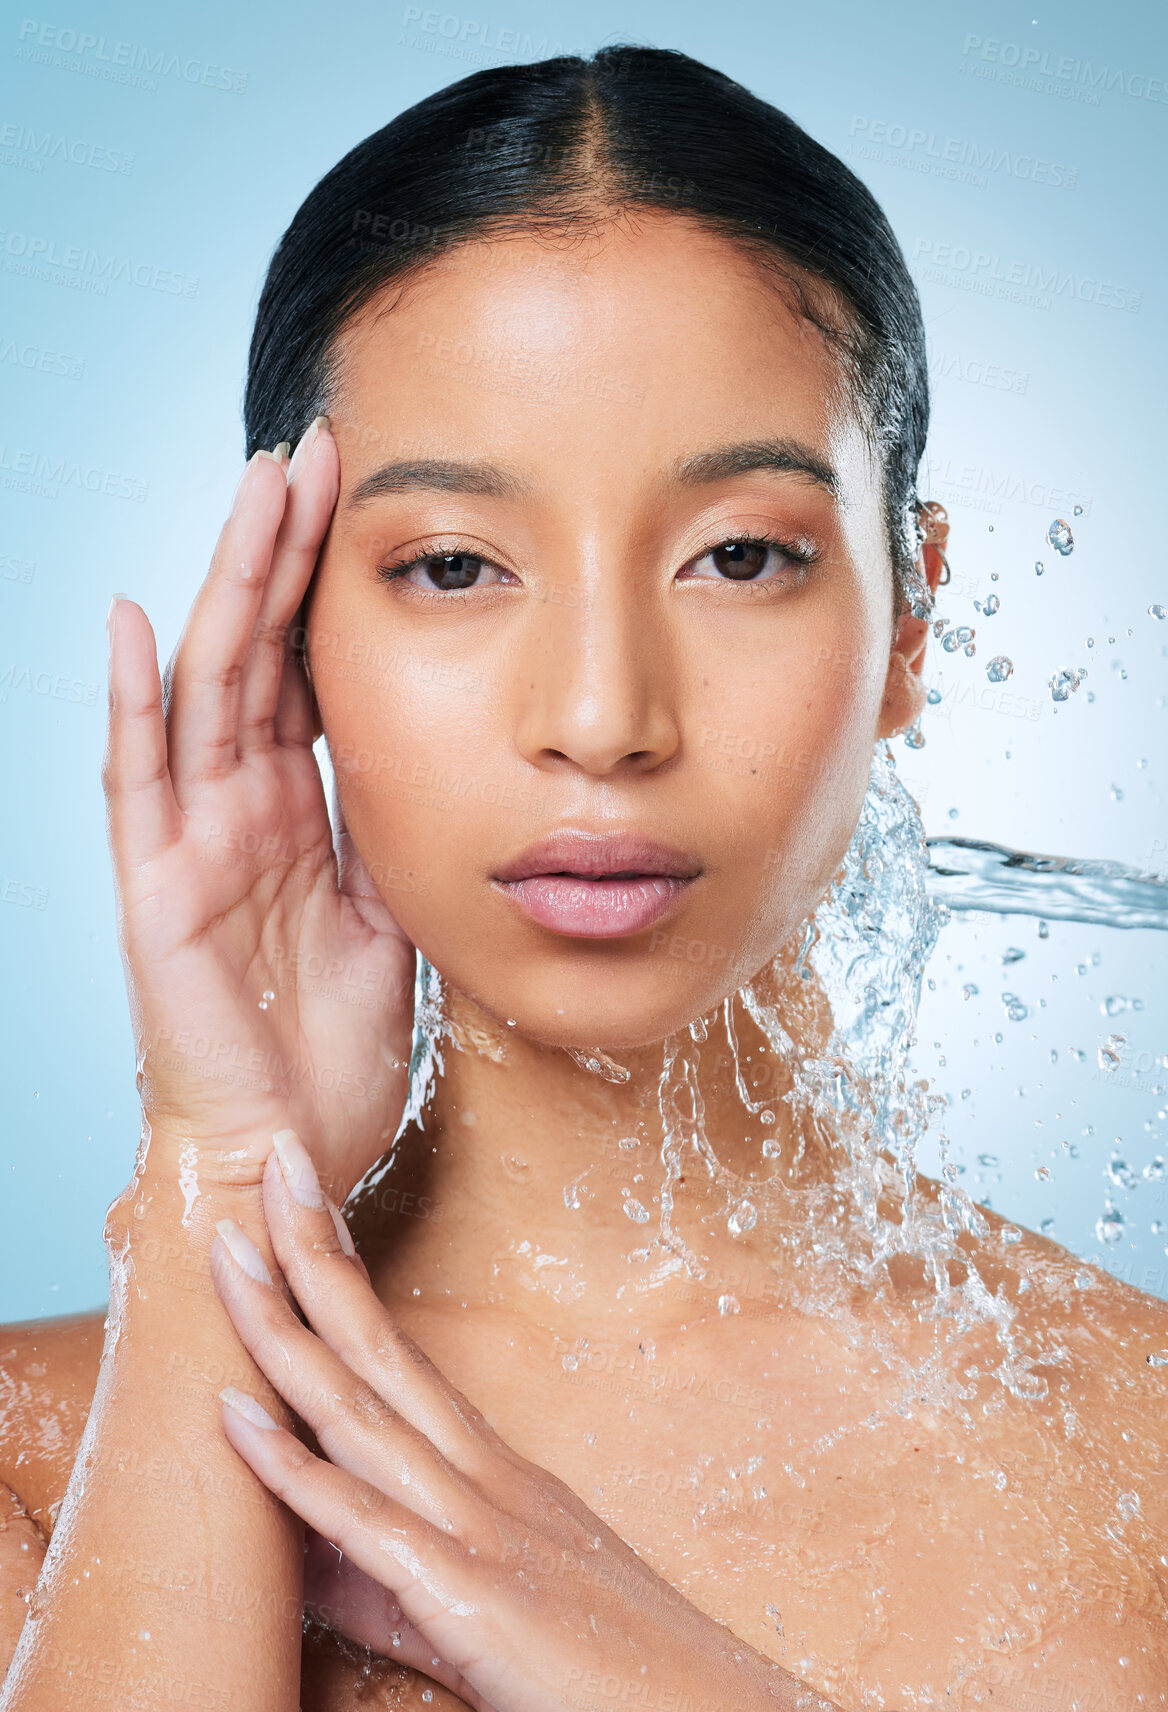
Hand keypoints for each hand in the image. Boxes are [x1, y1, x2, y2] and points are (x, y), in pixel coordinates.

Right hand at [103, 423, 415, 1204]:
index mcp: (298, 811)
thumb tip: (439, 759)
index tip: (365, 496)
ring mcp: (193, 839)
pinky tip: (130, 618)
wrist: (292, 1147)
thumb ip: (396, 834)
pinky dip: (132, 699)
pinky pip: (138, 779)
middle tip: (312, 447)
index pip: (308, 670)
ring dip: (230, 586)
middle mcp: (239, 807)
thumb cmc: (335, 1047)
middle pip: (259, 651)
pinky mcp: (158, 887)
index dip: (329, 585)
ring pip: (207, 686)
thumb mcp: (393, 917)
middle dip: (283, 550)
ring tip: (252, 488)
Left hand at [208, 1130, 835, 1711]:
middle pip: (377, 1345)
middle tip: (270, 1159)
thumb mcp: (498, 1606)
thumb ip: (398, 1578)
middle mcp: (482, 1476)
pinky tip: (233, 1412)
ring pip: (358, 1408)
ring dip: (283, 1324)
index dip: (343, 1274)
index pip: (399, 1351)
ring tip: (229, 1246)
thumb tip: (314, 1555)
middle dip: (312, 1252)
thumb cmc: (615, 1673)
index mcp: (491, 1471)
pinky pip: (361, 1522)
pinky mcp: (466, 1598)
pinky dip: (291, 1464)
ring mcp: (476, 1526)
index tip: (301, 1204)